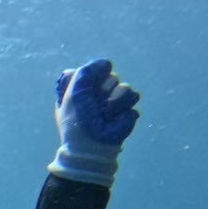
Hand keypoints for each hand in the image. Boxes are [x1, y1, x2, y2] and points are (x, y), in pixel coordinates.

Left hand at [46, 59, 140, 187]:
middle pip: (108, 74)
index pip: (89, 69)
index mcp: (79, 88)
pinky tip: (114, 117)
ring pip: (122, 84)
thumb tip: (106, 64)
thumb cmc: (78, 120)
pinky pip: (132, 94)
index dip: (88, 78)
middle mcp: (96, 91)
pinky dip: (123, 106)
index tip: (82, 92)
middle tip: (94, 106)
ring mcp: (112, 99)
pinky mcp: (126, 107)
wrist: (92, 144)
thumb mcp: (74, 92)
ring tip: (105, 113)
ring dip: (113, 99)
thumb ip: (87, 71)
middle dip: (102, 89)